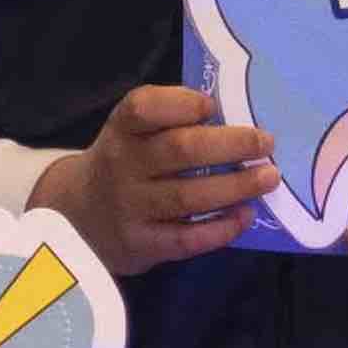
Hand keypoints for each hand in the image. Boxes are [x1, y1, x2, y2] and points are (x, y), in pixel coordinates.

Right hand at [31, 85, 277, 275]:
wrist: (78, 216)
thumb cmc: (125, 163)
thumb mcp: (132, 133)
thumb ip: (170, 120)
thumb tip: (236, 119)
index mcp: (122, 129)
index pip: (144, 108)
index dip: (182, 103)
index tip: (212, 106)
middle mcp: (122, 165)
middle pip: (179, 150)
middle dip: (230, 145)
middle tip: (266, 143)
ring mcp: (131, 207)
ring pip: (188, 196)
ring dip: (235, 186)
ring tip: (268, 178)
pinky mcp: (142, 244)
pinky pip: (186, 239)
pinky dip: (220, 228)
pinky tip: (245, 216)